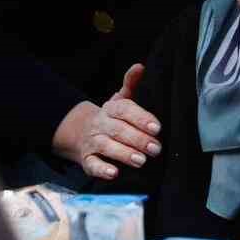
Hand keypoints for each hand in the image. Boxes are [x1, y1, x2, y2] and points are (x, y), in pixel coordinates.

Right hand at [51, 64, 162, 179]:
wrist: (83, 132)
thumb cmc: (112, 118)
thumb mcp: (121, 100)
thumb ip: (131, 84)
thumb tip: (140, 66)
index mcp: (111, 108)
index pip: (125, 110)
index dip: (140, 118)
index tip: (156, 127)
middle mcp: (101, 124)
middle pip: (118, 130)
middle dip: (137, 139)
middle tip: (155, 148)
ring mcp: (92, 142)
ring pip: (106, 146)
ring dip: (123, 153)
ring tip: (141, 161)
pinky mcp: (87, 159)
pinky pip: (92, 164)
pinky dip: (102, 169)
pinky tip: (114, 173)